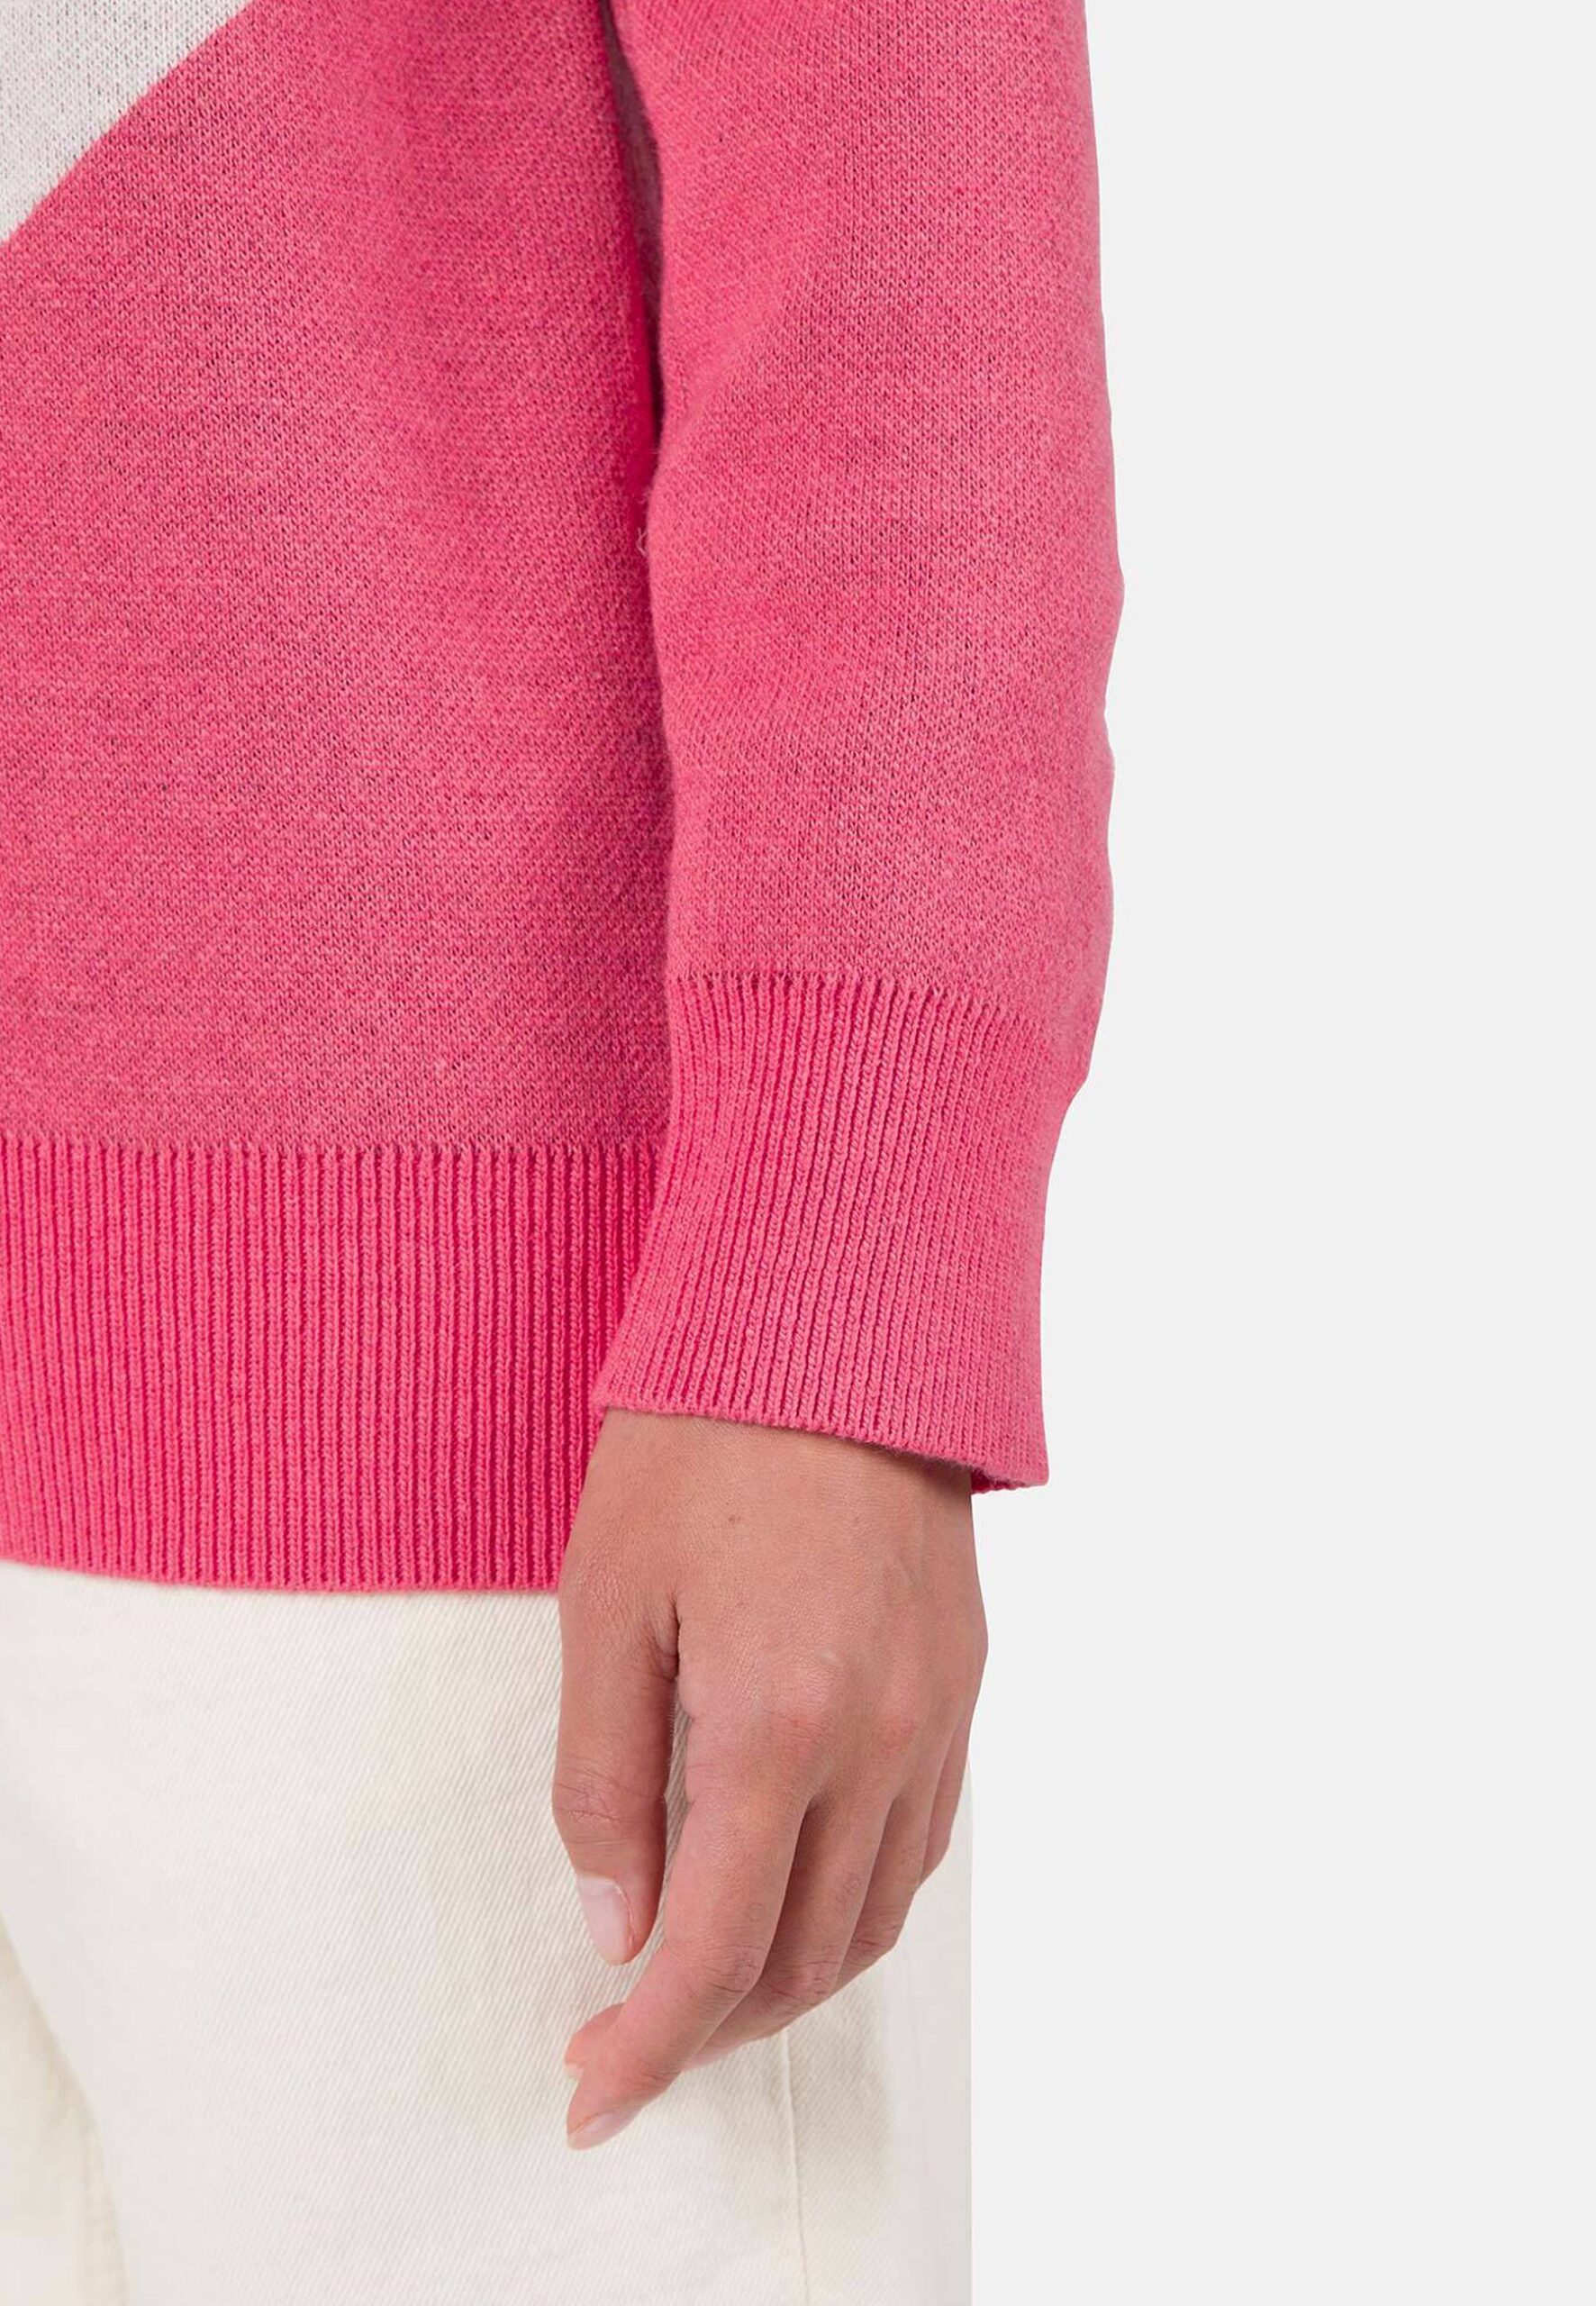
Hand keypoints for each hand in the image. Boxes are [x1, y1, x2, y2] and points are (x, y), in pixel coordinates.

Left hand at [553, 1408, 984, 2147]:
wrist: (837, 1325)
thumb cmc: (701, 1443)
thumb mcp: (604, 1603)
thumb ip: (602, 1779)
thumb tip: (616, 1922)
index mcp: (775, 1724)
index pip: (716, 1949)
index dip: (649, 2044)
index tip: (593, 2095)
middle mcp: (878, 1742)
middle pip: (805, 1958)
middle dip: (713, 2027)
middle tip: (629, 2036)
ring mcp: (936, 1718)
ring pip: (875, 1918)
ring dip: (789, 1979)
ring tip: (705, 1981)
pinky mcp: (963, 1687)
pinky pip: (920, 1843)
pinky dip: (854, 1903)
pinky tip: (796, 1887)